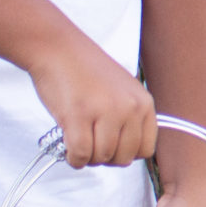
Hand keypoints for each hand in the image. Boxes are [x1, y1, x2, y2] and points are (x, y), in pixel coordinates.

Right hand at [28, 35, 157, 167]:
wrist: (59, 48)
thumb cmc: (86, 72)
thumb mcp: (123, 91)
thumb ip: (130, 118)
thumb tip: (126, 154)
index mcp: (144, 102)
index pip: (146, 149)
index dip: (125, 153)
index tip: (111, 146)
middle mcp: (129, 108)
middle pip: (124, 158)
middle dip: (105, 158)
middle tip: (90, 143)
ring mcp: (105, 111)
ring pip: (101, 158)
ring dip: (87, 156)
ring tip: (78, 140)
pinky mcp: (79, 115)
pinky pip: (80, 154)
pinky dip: (73, 158)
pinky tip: (67, 146)